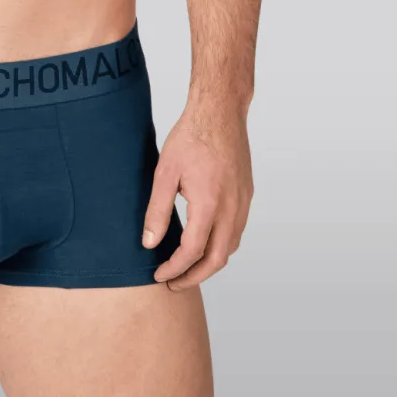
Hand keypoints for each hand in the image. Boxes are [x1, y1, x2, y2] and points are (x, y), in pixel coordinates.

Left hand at [141, 97, 253, 290]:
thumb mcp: (164, 172)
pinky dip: (220, 246)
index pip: (192, 252)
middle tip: (173, 283)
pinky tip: (204, 242)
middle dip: (194, 277)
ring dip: (209, 264)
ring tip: (186, 268)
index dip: (174, 269)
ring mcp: (243, 203)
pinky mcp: (246, 195)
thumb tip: (149, 243)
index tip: (159, 275)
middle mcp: (231, 208)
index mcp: (209, 204)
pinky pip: (237, 231)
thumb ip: (157, 210)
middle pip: (217, 260)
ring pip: (230, 247)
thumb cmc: (190, 137)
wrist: (220, 112)